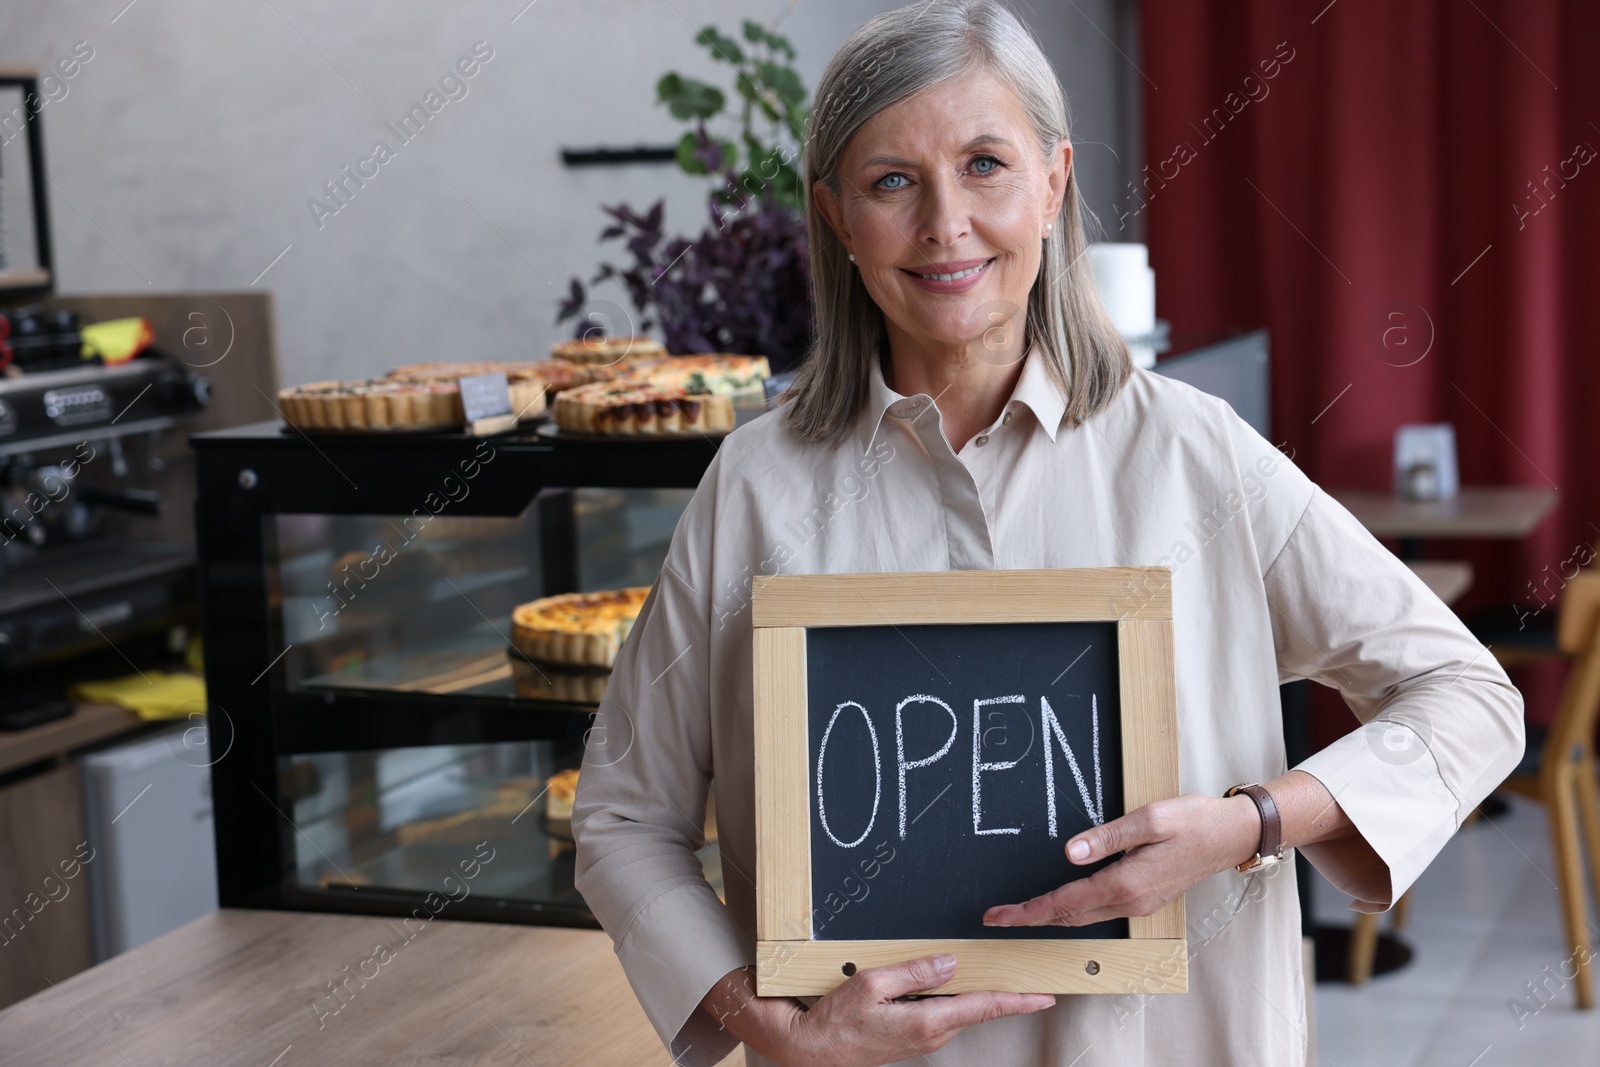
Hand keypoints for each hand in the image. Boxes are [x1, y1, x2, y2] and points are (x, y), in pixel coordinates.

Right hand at [701, 957, 1053, 1066]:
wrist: (813, 1051)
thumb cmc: (836, 1021)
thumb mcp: (872, 983)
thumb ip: (914, 972)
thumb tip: (949, 962)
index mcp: (927, 1021)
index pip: (984, 1007)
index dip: (1018, 1000)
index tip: (1045, 995)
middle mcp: (932, 1034)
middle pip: (978, 1008)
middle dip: (1007, 993)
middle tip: (1034, 978)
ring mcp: (923, 1037)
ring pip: (961, 1009)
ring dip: (980, 994)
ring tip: (1000, 974)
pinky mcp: (913, 1035)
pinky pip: (943, 1012)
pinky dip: (957, 998)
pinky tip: (955, 982)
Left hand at [981, 792, 1260, 927]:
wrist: (1231, 836)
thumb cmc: (1193, 821)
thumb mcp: (1150, 819)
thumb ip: (1107, 836)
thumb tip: (1070, 852)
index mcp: (1126, 883)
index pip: (1064, 902)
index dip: (1028, 911)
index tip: (998, 916)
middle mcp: (1130, 902)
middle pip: (1068, 917)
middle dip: (1030, 919)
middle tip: (996, 919)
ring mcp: (1138, 905)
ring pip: (1083, 918)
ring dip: (1049, 917)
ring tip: (1019, 914)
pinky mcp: (1143, 900)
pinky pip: (1098, 912)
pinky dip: (1071, 913)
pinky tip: (1059, 905)